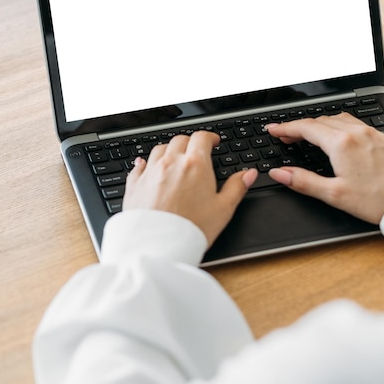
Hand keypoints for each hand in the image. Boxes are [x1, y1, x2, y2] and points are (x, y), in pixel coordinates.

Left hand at [123, 131, 257, 246]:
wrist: (158, 246)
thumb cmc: (192, 228)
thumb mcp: (223, 209)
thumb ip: (236, 187)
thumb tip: (248, 174)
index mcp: (195, 164)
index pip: (202, 138)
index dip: (210, 137)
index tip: (213, 141)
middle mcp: (171, 163)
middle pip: (180, 140)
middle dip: (190, 142)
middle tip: (196, 151)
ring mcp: (150, 172)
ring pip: (159, 149)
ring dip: (169, 150)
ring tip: (174, 158)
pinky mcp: (135, 185)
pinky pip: (139, 166)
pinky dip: (145, 163)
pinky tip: (146, 166)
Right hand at [267, 113, 383, 223]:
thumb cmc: (380, 199)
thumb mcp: (334, 194)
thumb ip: (303, 181)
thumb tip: (279, 173)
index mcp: (341, 143)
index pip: (305, 128)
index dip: (285, 127)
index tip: (272, 129)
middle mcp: (356, 132)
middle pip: (320, 121)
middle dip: (299, 126)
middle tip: (285, 135)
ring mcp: (371, 133)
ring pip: (337, 119)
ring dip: (319, 124)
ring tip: (308, 134)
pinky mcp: (382, 137)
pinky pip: (353, 123)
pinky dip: (337, 125)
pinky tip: (337, 136)